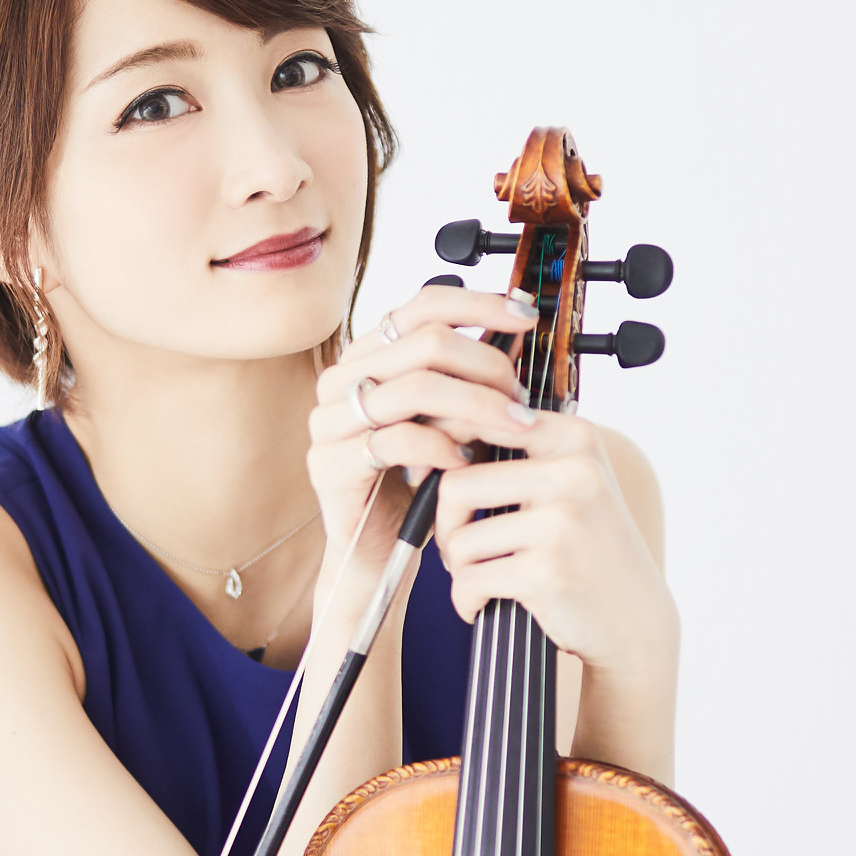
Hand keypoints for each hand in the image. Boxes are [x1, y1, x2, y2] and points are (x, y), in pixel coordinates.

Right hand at [305, 282, 535, 605]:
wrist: (378, 551)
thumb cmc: (415, 482)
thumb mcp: (448, 420)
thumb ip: (468, 379)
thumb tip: (516, 334)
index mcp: (368, 356)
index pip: (423, 304)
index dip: (479, 304)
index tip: (525, 317)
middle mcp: (342, 380)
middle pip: (427, 343)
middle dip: (488, 366)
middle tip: (521, 399)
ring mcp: (330, 422)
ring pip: (417, 389)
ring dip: (478, 408)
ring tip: (510, 429)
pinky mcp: (331, 465)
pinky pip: (398, 441)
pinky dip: (442, 449)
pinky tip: (465, 464)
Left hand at [309, 289, 678, 677]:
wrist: (635, 618)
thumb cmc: (589, 549)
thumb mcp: (569, 484)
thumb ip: (519, 452)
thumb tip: (433, 426)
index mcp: (575, 438)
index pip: (477, 424)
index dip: (444, 457)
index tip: (446, 491)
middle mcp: (573, 473)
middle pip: (456, 486)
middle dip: (446, 526)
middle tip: (463, 552)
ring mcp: (561, 522)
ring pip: (459, 540)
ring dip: (459, 569)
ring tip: (484, 578)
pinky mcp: (547, 571)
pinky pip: (470, 580)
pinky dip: (467, 600)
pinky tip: (484, 605)